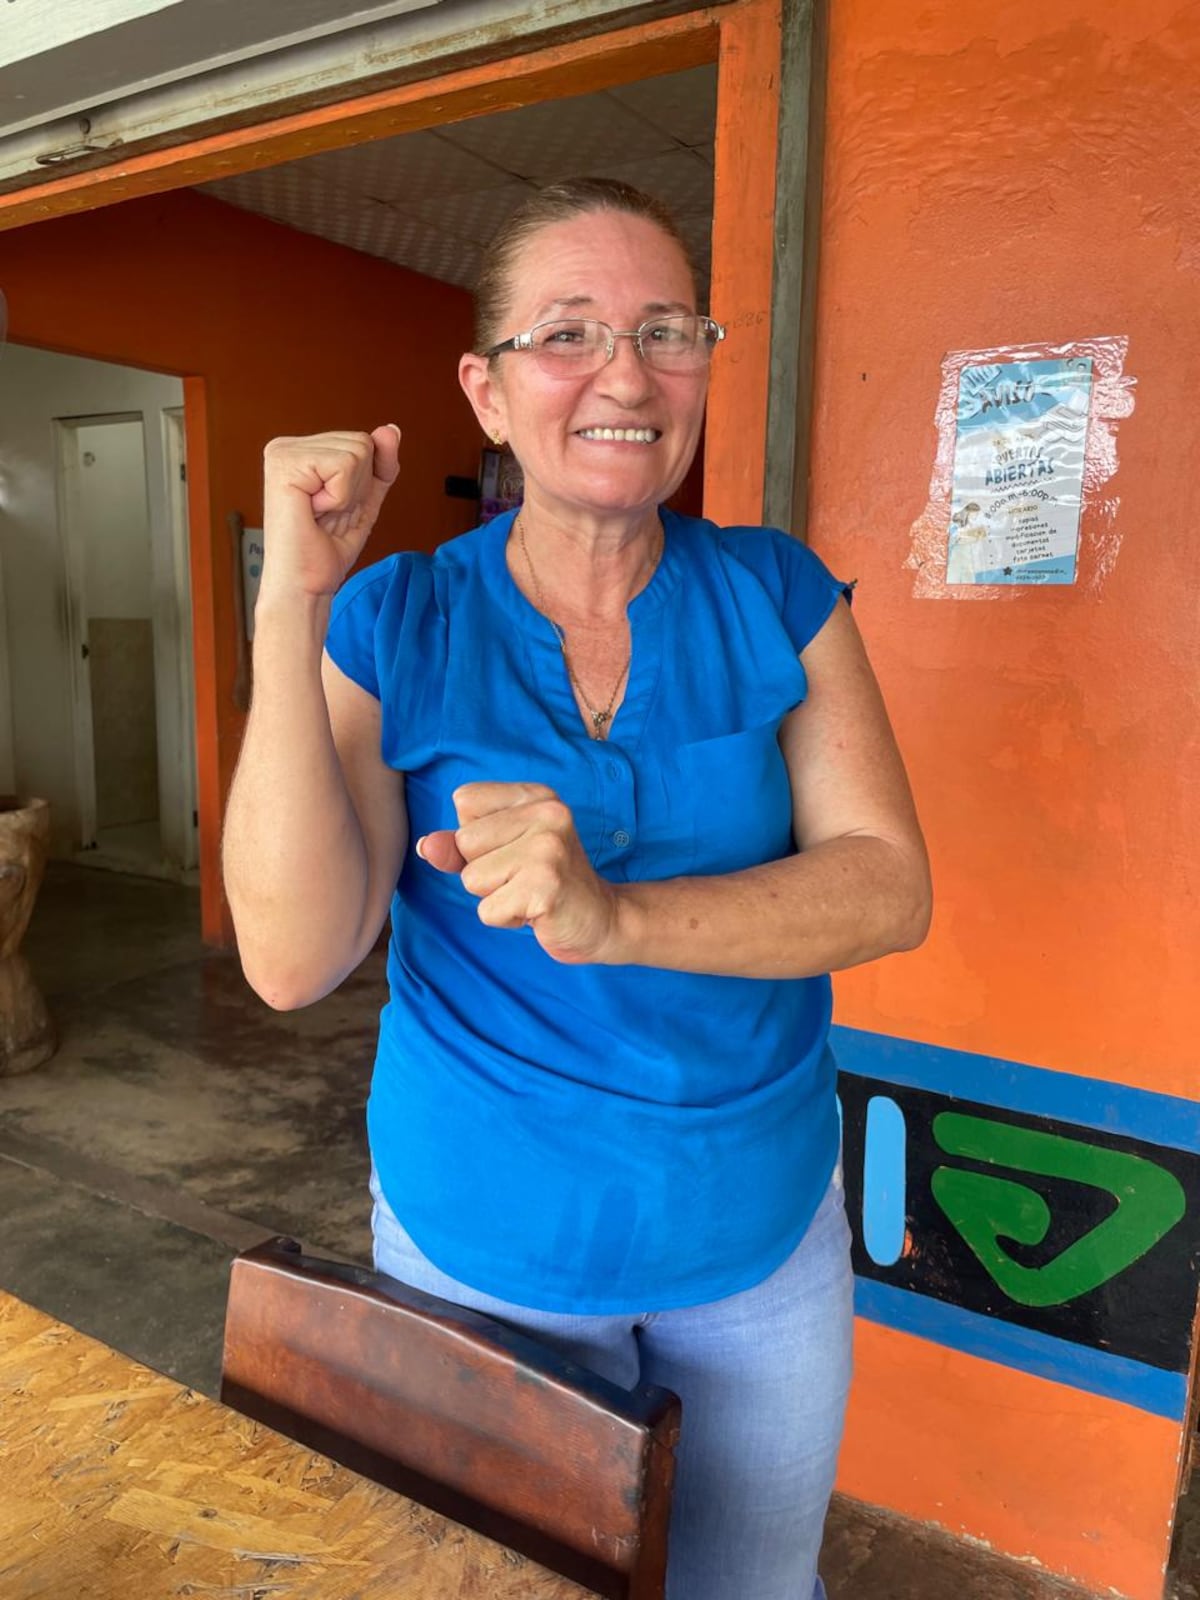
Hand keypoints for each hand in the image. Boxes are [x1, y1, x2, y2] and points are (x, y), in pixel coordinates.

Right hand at [260, 424, 400, 600]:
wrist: (305, 584)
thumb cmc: (326, 548)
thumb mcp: (365, 499)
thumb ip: (380, 464)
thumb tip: (391, 429)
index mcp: (302, 451)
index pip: (363, 442)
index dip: (363, 483)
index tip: (334, 509)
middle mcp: (287, 446)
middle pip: (362, 442)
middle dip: (357, 487)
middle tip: (327, 514)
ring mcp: (282, 452)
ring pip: (356, 451)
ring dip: (348, 494)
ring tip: (319, 513)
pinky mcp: (284, 464)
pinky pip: (344, 465)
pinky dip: (339, 497)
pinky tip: (313, 511)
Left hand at [418, 783, 622, 964]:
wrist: (601, 918)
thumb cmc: (544, 882)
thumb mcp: (499, 854)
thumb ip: (458, 847)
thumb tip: (427, 846)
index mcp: (536, 795)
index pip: (465, 800)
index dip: (477, 835)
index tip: (514, 849)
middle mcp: (546, 813)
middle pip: (464, 842)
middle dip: (483, 870)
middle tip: (524, 877)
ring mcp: (547, 849)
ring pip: (472, 878)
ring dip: (494, 896)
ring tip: (529, 892)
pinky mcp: (545, 886)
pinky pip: (487, 910)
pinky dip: (506, 918)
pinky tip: (536, 911)